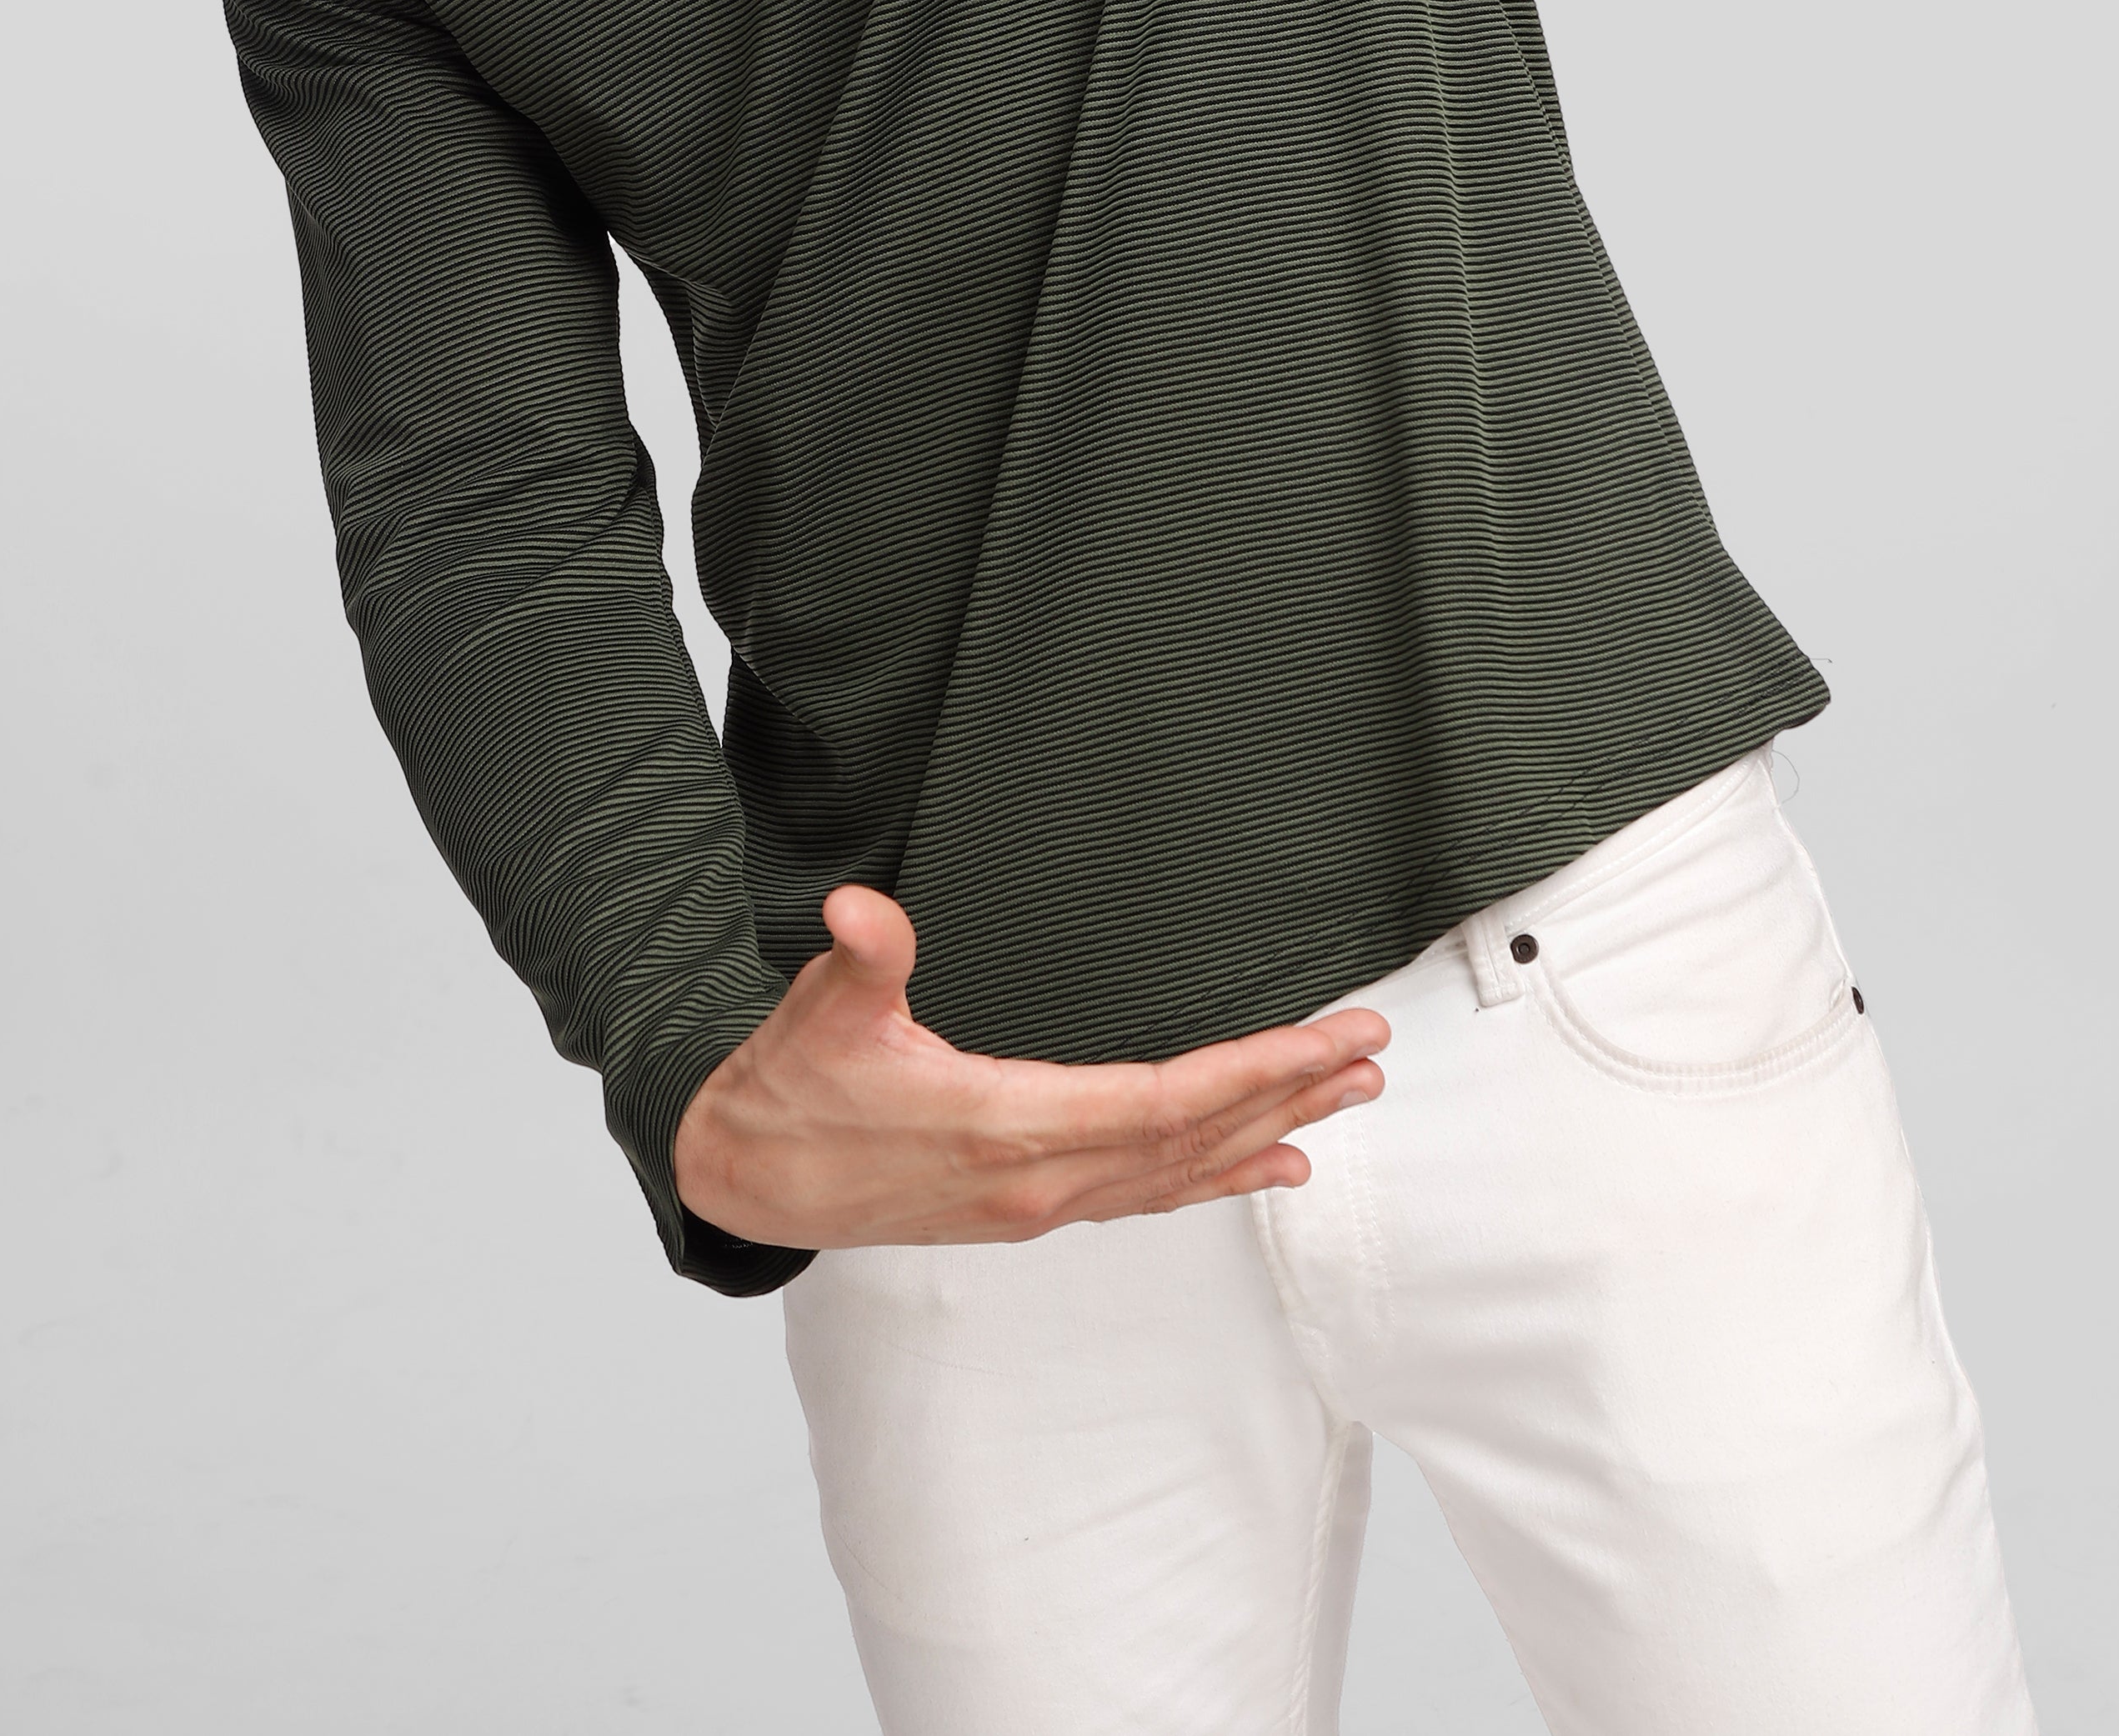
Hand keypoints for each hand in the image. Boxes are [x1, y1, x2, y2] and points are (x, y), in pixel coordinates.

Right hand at [673, 882, 1388, 1245]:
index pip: (1161, 1103)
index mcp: (1008, 1128)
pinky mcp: (1030, 1208)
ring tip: (1343, 1101)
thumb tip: (860, 910)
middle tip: (1369, 1056)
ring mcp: (1039, 1204)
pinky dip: (1217, 1179)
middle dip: (1288, 1093)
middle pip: (1194, 1138)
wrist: (749, 1179)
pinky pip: (1148, 1195)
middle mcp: (1041, 1180)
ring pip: (1181, 1172)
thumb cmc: (792, 1090)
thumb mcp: (823, 1013)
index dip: (1251, 1073)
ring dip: (1268, 1132)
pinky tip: (1271, 1166)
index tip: (1323, 1042)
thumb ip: (860, 957)